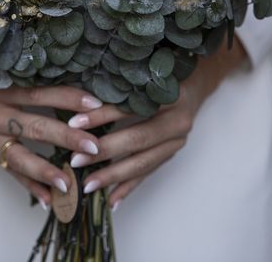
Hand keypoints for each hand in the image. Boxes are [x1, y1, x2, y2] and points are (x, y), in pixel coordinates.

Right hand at [0, 23, 103, 206]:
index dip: (69, 98)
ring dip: (46, 172)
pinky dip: (29, 186)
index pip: (40, 94)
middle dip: (67, 138)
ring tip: (69, 184)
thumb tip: (78, 74)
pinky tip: (48, 200)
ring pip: (20, 157)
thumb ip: (34, 73)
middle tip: (95, 147)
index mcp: (2, 88)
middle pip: (35, 128)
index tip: (96, 104)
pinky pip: (10, 171)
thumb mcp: (7, 65)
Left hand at [65, 36, 248, 209]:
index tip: (73, 123)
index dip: (101, 115)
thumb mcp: (144, 73)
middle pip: (137, 139)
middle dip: (104, 151)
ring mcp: (177, 140)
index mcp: (169, 96)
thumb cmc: (164, 72)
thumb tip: (78, 98)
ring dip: (114, 175)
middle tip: (75, 160)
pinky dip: (129, 187)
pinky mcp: (172, 152)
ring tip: (88, 185)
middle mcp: (177, 121)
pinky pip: (148, 172)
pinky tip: (112, 200)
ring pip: (143, 162)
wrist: (198, 80)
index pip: (130, 108)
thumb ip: (119, 85)